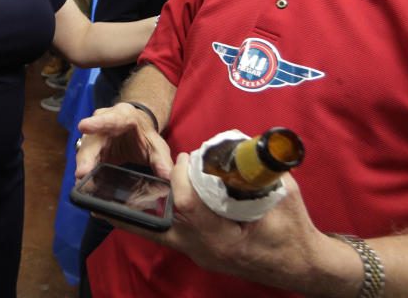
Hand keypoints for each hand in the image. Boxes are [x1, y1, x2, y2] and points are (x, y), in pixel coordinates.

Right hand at [75, 102, 172, 179]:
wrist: (136, 132)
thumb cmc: (144, 135)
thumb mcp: (156, 145)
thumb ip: (161, 160)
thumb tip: (168, 176)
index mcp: (123, 116)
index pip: (110, 119)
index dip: (97, 123)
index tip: (84, 126)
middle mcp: (103, 123)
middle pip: (93, 139)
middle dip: (87, 156)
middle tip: (82, 172)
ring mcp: (95, 136)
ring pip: (86, 151)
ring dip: (83, 166)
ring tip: (81, 180)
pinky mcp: (91, 149)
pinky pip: (86, 161)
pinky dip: (85, 172)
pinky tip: (82, 183)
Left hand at [107, 152, 353, 294]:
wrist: (302, 265)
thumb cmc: (295, 232)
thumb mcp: (284, 196)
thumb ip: (261, 169)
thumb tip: (239, 142)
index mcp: (225, 239)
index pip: (189, 207)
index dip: (181, 179)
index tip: (183, 157)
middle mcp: (206, 251)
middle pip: (159, 230)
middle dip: (133, 210)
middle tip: (104, 195)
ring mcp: (202, 256)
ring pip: (160, 237)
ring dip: (137, 219)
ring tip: (105, 205)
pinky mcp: (202, 254)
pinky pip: (169, 238)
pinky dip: (152, 223)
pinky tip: (137, 212)